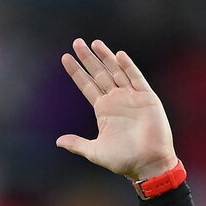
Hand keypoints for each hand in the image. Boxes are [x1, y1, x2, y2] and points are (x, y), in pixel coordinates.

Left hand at [57, 39, 176, 181]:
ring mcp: (131, 96)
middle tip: (76, 43)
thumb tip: (58, 141)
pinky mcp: (146, 97)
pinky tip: (118, 55)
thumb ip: (77, 144)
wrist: (147, 163)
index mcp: (103, 110)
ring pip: (116, 71)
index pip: (87, 85)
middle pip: (99, 73)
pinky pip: (136, 78)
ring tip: (94, 43)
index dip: (77, 72)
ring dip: (105, 57)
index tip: (65, 58)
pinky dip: (127, 67)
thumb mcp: (95, 151)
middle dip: (88, 58)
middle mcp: (116, 99)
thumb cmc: (123, 160)